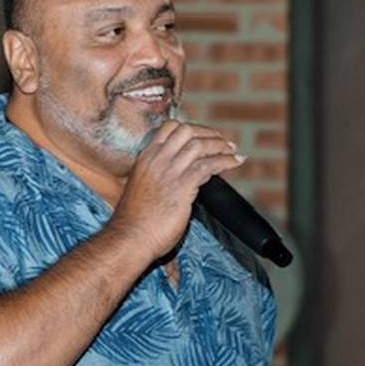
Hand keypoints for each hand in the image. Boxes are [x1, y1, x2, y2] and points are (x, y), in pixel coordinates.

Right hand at [110, 120, 243, 259]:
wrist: (129, 237)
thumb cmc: (136, 221)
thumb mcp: (145, 188)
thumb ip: (163, 177)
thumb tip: (188, 177)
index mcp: (146, 157)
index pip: (169, 128)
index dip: (192, 129)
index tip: (205, 136)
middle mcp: (157, 159)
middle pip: (187, 130)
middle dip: (209, 133)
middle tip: (224, 142)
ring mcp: (169, 171)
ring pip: (199, 145)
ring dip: (220, 146)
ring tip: (233, 151)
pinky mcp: (181, 186)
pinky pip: (208, 165)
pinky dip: (225, 162)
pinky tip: (235, 163)